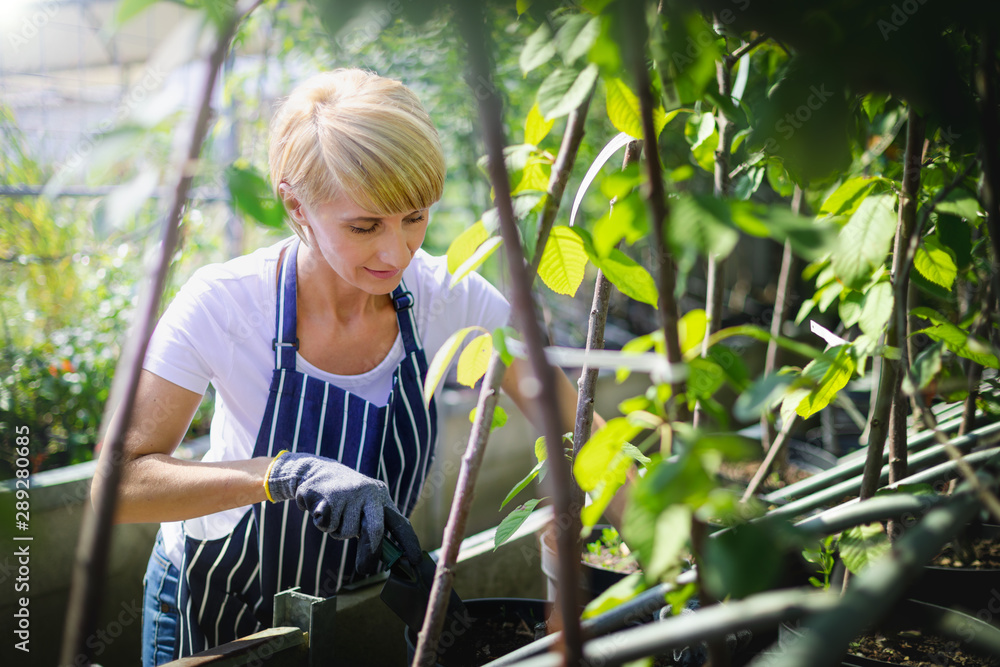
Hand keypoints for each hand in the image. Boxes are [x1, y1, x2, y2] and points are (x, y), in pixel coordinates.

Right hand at [266, 452, 421, 574]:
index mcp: (380, 495)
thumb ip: (372, 526)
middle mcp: (368, 492)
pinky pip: (327, 526)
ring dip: (336, 530)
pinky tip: (319, 509)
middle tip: (364, 569)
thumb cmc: (343, 495)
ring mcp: (348, 494)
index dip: (409, 542)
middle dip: (370, 553)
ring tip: (333, 512)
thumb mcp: (363, 504)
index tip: (416, 560)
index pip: (399, 522)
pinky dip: (322, 524)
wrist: (314, 470)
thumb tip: (383, 557)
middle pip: (374, 530)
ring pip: (345, 532)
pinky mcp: (327, 498)